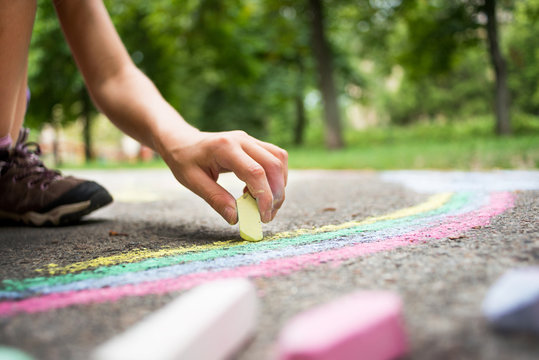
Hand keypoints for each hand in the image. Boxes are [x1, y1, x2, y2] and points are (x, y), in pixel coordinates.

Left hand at [158, 129, 287, 224]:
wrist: (182, 141)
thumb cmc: (184, 160)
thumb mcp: (192, 182)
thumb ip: (215, 199)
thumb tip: (235, 217)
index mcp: (224, 148)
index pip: (255, 172)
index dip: (264, 197)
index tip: (263, 217)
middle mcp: (242, 140)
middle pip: (274, 165)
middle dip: (277, 193)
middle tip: (267, 215)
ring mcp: (249, 139)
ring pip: (279, 159)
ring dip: (279, 184)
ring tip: (265, 204)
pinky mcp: (254, 144)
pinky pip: (275, 158)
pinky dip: (274, 177)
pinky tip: (258, 190)